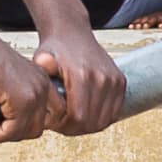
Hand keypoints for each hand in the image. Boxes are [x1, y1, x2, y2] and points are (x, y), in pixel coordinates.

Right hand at [0, 25, 60, 143]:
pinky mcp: (22, 101)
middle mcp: (44, 89)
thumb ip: (10, 94)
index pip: (43, 118)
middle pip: (35, 128)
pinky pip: (9, 132)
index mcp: (43, 83)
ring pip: (23, 133)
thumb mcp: (5, 79)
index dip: (21, 125)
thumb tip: (3, 116)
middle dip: (11, 133)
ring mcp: (35, 95)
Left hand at [34, 17, 127, 136]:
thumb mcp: (41, 60)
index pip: (79, 117)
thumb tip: (43, 98)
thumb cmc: (54, 49)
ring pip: (104, 120)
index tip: (54, 123)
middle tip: (61, 125)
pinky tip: (86, 115)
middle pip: (93, 122)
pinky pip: (114, 112)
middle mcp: (102, 78)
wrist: (72, 32)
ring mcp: (114, 80)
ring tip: (73, 120)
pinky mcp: (121, 82)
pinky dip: (101, 119)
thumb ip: (40, 78)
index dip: (65, 127)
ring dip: (88, 126)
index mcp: (82, 75)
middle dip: (75, 129)